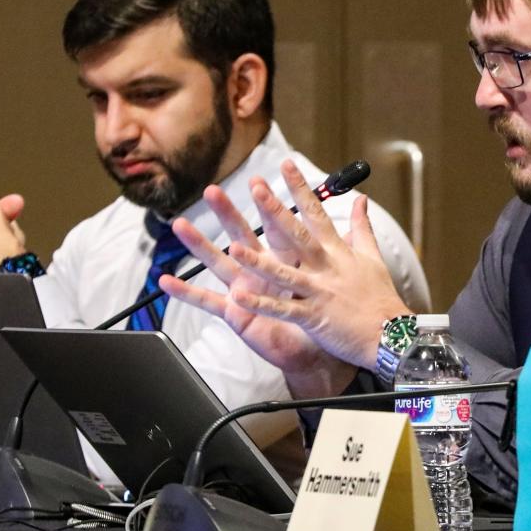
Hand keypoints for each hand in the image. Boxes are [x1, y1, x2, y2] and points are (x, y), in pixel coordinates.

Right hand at [158, 182, 356, 398]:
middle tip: (212, 191)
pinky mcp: (238, 313)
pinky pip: (210, 302)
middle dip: (228, 214)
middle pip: (242, 237)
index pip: (275, 227)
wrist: (322, 352)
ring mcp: (247, 291)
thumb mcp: (340, 270)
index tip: (258, 178)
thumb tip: (362, 203)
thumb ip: (350, 235)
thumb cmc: (327, 312)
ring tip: (180, 226)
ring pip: (220, 263)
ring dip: (200, 245)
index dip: (269, 205)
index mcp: (286, 261)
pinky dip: (188, 293)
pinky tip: (167, 280)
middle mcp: (262, 272)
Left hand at [222, 159, 411, 372]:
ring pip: (285, 274)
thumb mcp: (373, 258)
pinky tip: (238, 297)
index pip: (317, 213)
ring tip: (233, 248)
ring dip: (258, 262)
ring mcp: (320, 292)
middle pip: (298, 236)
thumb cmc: (381, 297)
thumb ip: (361, 228)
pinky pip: (283, 310)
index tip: (286, 165)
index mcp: (339, 252)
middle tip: (255, 189)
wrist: (391, 335)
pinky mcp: (314, 317)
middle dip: (276, 212)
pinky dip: (261, 304)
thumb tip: (362, 199)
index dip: (301, 188)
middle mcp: (327, 268)